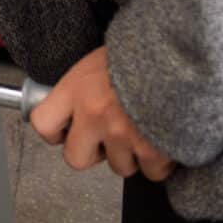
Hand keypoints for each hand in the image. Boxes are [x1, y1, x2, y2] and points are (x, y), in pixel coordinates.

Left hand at [30, 47, 173, 180]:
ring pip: (120, 167)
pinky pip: (152, 172)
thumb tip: (79, 106)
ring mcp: (122, 134)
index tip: (66, 132)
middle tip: (107, 139)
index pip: (43, 123)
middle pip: (76, 159)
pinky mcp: (153, 149)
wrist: (180, 52)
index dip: (55, 133)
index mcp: (76, 89)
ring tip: (143, 132)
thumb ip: (85, 86)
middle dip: (93, 153)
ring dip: (131, 155)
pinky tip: (165, 139)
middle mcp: (94, 114)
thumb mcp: (100, 59)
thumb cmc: (141, 51)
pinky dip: (160, 162)